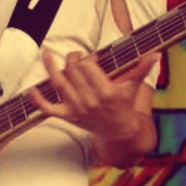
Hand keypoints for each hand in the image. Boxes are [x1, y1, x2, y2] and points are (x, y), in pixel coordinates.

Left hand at [30, 50, 158, 141]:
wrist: (118, 131)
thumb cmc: (124, 105)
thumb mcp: (133, 86)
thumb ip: (141, 68)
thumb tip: (155, 54)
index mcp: (106, 92)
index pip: (88, 67)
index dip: (88, 59)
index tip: (92, 58)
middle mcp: (89, 101)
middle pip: (72, 72)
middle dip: (72, 60)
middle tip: (76, 57)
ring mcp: (76, 109)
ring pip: (59, 84)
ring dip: (50, 68)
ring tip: (46, 54)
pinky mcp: (67, 116)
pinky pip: (48, 109)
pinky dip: (38, 100)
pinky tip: (31, 89)